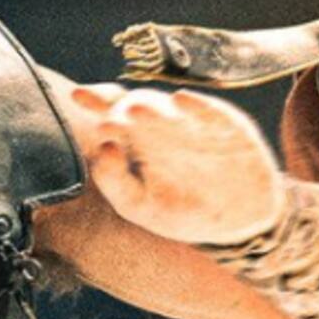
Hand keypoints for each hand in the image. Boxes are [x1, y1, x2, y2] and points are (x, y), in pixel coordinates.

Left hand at [69, 84, 285, 244]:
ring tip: (135, 112)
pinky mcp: (229, 127)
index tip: (79, 97)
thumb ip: (114, 183)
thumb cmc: (186, 211)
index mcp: (140, 142)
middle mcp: (166, 126)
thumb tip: (102, 148)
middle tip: (112, 119)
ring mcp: (197, 124)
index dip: (96, 101)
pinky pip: (212, 111)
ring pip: (171, 107)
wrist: (240, 222)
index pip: (113, 113)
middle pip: (141, 105)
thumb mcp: (142, 206)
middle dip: (125, 108)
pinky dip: (198, 105)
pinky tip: (182, 101)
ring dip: (154, 107)